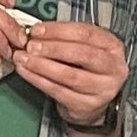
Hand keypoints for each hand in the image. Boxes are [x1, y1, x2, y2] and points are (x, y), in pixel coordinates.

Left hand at [13, 20, 128, 128]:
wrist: (93, 101)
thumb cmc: (85, 69)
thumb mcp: (82, 48)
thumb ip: (64, 38)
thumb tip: (36, 33)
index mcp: (113, 47)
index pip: (86, 34)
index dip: (59, 31)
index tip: (37, 30)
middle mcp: (113, 68)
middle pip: (81, 54)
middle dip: (52, 48)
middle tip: (30, 46)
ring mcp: (102, 89)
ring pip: (69, 75)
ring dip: (42, 65)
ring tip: (23, 58)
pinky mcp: (87, 105)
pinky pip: (59, 92)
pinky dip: (39, 80)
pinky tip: (27, 72)